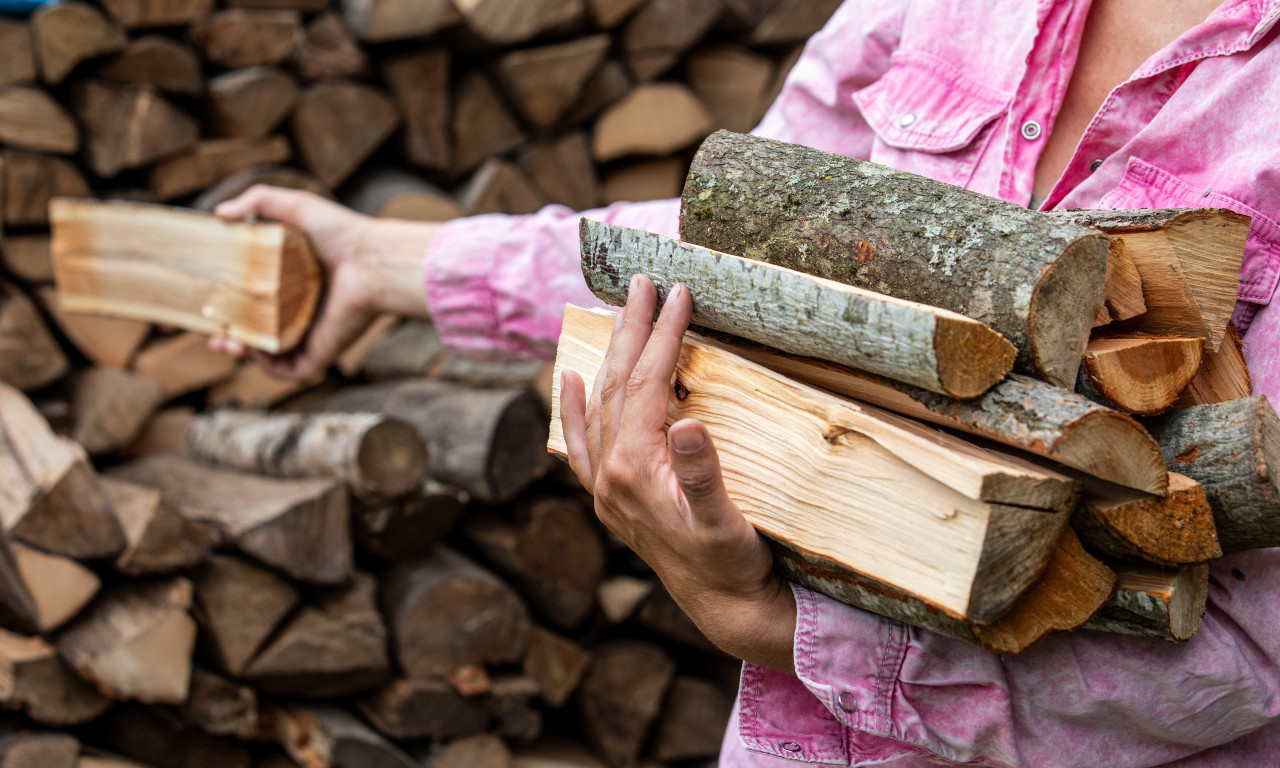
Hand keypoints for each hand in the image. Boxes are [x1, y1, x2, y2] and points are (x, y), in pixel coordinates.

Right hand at [212, 186, 440, 379]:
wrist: (371, 260)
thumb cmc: (340, 232)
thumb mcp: (295, 206)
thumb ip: (258, 201)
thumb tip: (220, 213)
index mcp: (295, 282)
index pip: (257, 300)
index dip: (231, 305)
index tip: (209, 305)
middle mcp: (303, 310)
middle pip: (260, 332)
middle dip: (231, 337)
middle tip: (213, 334)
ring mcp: (313, 334)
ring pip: (272, 355)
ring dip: (244, 354)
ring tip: (225, 342)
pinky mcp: (323, 352)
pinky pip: (292, 371)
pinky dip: (269, 368)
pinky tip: (253, 351)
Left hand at [560, 275, 795, 671]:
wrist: (724, 609)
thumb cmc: (732, 565)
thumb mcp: (725, 522)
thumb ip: (702, 474)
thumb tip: (689, 423)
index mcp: (635, 470)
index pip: (646, 385)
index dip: (664, 335)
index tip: (680, 292)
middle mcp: (609, 474)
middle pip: (616, 384)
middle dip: (632, 329)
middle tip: (646, 281)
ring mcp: (605, 486)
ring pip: (598, 405)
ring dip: (610, 356)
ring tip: (620, 311)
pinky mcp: (610, 498)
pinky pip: (579, 444)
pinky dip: (572, 409)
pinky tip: (568, 380)